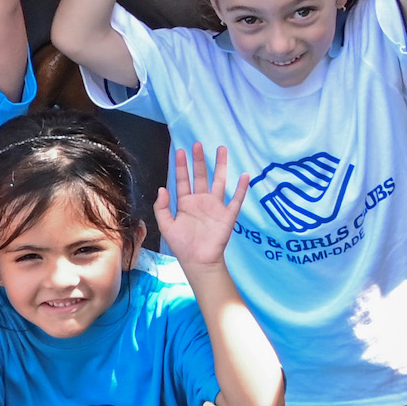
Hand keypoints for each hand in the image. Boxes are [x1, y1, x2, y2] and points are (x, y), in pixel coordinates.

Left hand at [154, 143, 250, 268]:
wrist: (198, 261)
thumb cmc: (181, 244)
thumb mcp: (166, 225)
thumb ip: (161, 207)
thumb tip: (162, 188)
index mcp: (185, 203)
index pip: (183, 180)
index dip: (182, 166)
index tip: (181, 150)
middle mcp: (201, 201)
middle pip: (201, 176)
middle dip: (199, 160)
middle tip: (198, 144)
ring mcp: (215, 206)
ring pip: (219, 182)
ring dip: (221, 166)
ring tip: (221, 149)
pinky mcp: (228, 215)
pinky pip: (236, 199)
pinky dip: (242, 188)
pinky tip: (245, 175)